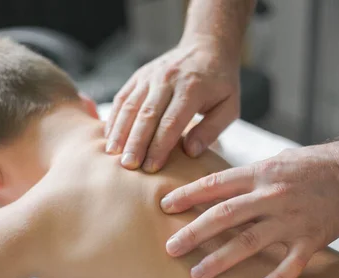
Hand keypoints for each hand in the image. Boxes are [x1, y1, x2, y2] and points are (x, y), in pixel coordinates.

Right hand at [104, 37, 239, 172]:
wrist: (207, 47)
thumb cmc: (220, 84)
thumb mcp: (229, 107)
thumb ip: (212, 130)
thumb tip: (191, 152)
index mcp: (192, 89)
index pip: (171, 122)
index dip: (159, 147)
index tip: (151, 168)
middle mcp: (168, 79)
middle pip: (147, 115)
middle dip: (136, 143)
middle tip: (128, 166)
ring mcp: (150, 76)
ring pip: (130, 106)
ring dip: (120, 131)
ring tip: (112, 155)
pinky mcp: (139, 76)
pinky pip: (122, 97)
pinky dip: (114, 118)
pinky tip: (109, 137)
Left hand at [160, 140, 338, 277]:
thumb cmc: (318, 162)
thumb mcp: (279, 159)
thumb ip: (251, 175)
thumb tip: (223, 186)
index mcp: (262, 173)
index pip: (216, 184)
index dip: (188, 195)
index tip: (165, 206)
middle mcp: (272, 195)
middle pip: (224, 215)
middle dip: (194, 232)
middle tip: (170, 248)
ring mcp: (293, 218)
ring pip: (249, 242)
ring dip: (220, 260)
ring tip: (197, 274)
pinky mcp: (314, 237)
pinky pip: (291, 264)